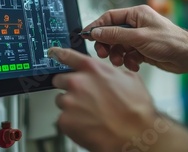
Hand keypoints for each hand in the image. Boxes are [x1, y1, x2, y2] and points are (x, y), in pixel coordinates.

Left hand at [50, 47, 187, 151]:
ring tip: (89, 115)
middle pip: (59, 80)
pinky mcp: (65, 121)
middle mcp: (77, 82)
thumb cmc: (136, 110)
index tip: (52, 53)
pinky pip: (63, 119)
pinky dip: (72, 123)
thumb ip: (111, 73)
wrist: (135, 134)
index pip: (67, 56)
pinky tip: (87, 125)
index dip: (57, 54)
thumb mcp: (129, 80)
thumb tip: (108, 76)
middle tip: (82, 97)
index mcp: (92, 69)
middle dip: (68, 87)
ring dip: (71, 107)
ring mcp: (69, 102)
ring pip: (61, 101)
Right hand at [84, 5, 187, 73]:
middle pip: (112, 33)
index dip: (97, 26)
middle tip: (104, 53)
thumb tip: (97, 32)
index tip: (87, 35)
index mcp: (137, 14)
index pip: (110, 17)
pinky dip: (129, 61)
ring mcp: (140, 38)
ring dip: (118, 55)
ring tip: (121, 61)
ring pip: (119, 46)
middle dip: (107, 44)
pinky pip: (128, 55)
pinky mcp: (143, 50)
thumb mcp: (139, 37)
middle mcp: (137, 24)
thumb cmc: (170, 42)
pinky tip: (135, 65)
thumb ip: (116, 35)